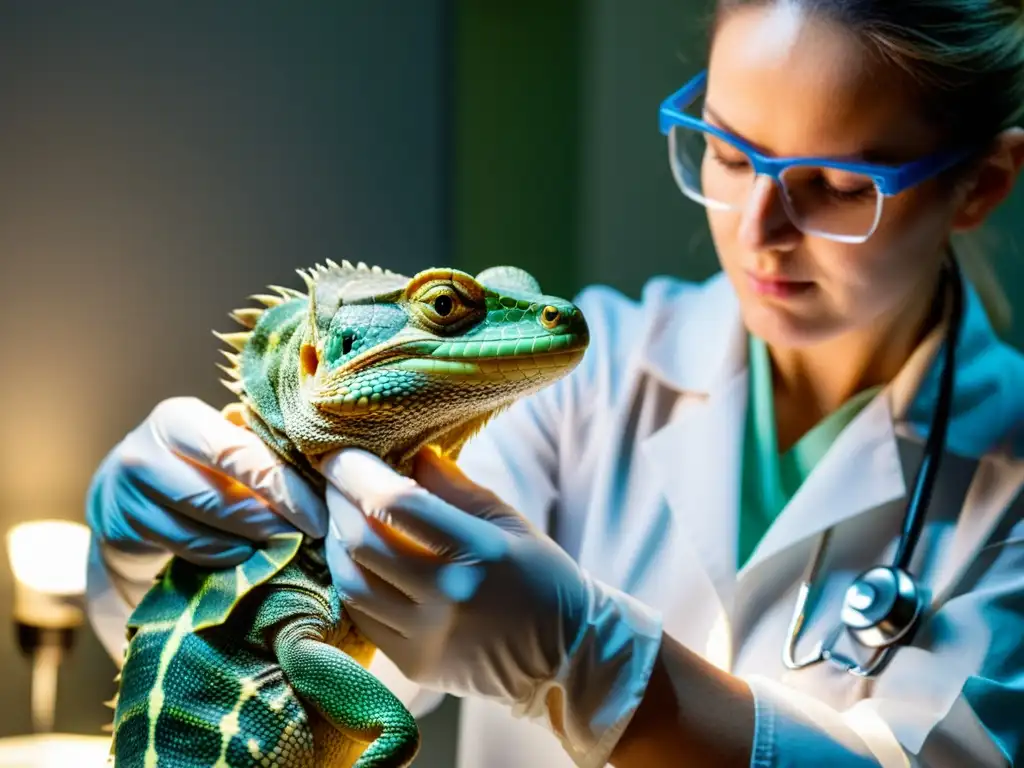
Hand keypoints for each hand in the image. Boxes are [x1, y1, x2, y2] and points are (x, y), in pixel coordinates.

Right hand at [86, 396, 326, 591]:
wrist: (121, 489)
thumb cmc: (192, 460)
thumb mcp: (218, 440)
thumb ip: (255, 449)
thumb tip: (317, 475)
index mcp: (177, 419)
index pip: (236, 454)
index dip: (281, 487)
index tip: (317, 515)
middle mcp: (144, 454)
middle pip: (219, 500)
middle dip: (271, 522)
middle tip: (306, 536)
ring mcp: (127, 498)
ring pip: (204, 535)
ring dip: (251, 545)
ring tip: (282, 545)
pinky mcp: (122, 534)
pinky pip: (188, 554)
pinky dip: (226, 557)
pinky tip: (248, 552)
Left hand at [320, 447, 662, 767]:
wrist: (565, 654)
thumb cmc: (541, 577)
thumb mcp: (508, 521)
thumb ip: (456, 487)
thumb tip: (410, 455)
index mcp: (477, 551)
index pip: (395, 504)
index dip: (356, 474)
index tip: (339, 455)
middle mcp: (447, 597)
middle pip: (363, 541)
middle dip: (337, 502)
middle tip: (335, 481)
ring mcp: (426, 637)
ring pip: (351, 582)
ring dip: (336, 543)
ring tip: (342, 519)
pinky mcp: (413, 665)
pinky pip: (360, 618)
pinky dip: (350, 582)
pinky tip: (357, 561)